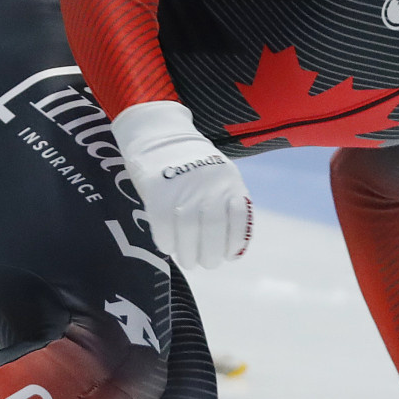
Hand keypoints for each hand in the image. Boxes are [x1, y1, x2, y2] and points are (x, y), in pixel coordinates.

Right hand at [111, 100, 251, 268]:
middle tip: (206, 263)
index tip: (230, 255)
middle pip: (213, 229)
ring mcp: (183, 188)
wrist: (159, 135)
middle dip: (211, 255)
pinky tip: (168, 246)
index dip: (236, 241)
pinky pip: (164, 227)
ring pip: (189, 232)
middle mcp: (209, 184)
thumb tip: (231, 249)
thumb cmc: (191, 165)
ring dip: (189, 254)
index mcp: (228, 179)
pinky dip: (167, 242)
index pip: (240, 216)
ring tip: (188, 260)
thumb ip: (225, 203)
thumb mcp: (218, 176)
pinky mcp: (158, 192)